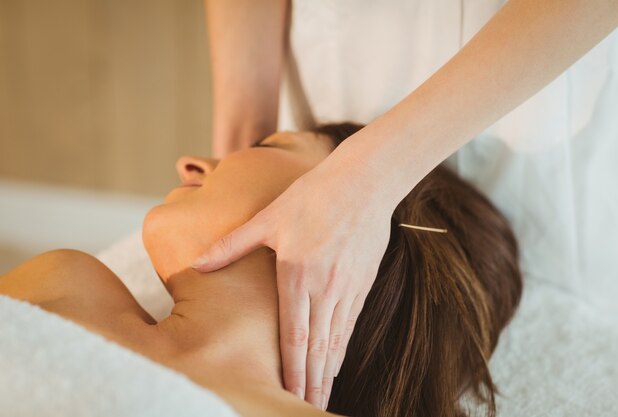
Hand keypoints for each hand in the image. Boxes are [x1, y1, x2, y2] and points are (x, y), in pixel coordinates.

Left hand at [192, 154, 393, 408]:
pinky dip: (342, 348)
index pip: (294, 335)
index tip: (287, 394)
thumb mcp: (269, 216)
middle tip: (305, 407)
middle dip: (311, 382)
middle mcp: (325, 287)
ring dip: (328, 372)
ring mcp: (347, 288)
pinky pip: (350, 324)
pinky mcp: (362, 283)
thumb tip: (198, 262)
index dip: (292, 370)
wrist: (363, 182)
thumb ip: (233, 244)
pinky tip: (336, 362)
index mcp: (297, 274)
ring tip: (321, 396)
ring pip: (337, 340)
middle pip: (318, 347)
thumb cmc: (312, 195)